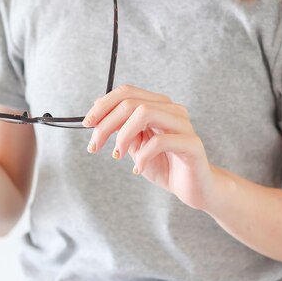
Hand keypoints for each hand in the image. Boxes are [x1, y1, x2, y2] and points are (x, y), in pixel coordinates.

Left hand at [82, 84, 217, 210]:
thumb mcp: (136, 146)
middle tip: (95, 145)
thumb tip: (97, 113)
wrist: (195, 188)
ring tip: (117, 155)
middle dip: (106, 123)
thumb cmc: (165, 165)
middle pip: (131, 102)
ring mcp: (183, 125)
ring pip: (145, 113)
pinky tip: (137, 169)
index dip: (103, 105)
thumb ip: (121, 130)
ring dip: (123, 135)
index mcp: (158, 105)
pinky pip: (160, 141)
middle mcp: (172, 110)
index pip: (126, 92)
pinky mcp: (192, 144)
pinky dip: (142, 155)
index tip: (87, 124)